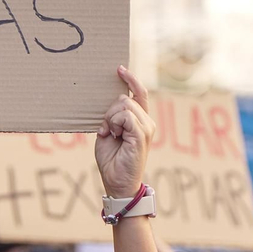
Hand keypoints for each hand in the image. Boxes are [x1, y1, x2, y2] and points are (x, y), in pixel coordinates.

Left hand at [95, 66, 156, 198]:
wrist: (117, 183)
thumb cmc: (112, 160)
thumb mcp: (109, 133)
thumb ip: (113, 117)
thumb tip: (115, 101)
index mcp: (139, 121)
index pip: (139, 93)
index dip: (131, 79)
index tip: (119, 68)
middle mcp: (147, 122)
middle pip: (125, 99)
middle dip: (109, 112)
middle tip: (106, 130)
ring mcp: (146, 128)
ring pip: (124, 106)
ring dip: (111, 118)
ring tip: (111, 134)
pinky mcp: (142, 135)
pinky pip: (126, 117)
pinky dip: (115, 123)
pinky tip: (114, 135)